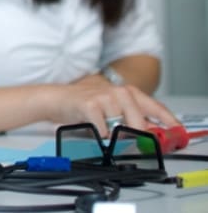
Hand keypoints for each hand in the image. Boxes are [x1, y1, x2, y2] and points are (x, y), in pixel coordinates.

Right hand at [56, 76, 179, 134]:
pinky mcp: (91, 105)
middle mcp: (119, 92)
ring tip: (101, 128)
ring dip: (112, 135)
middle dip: (135, 136)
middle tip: (128, 141)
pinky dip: (98, 135)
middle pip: (140, 124)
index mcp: (127, 92)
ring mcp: (105, 97)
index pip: (155, 107)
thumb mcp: (111, 107)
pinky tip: (91, 127)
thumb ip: (131, 116)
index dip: (168, 121)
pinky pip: (103, 131)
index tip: (176, 132)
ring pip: (120, 129)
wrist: (56, 98)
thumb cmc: (84, 104)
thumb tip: (149, 133)